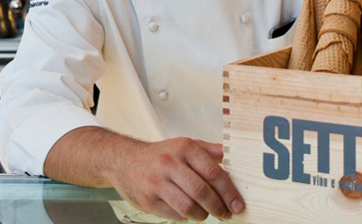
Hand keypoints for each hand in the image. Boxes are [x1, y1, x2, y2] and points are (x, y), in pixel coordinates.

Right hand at [111, 137, 244, 220]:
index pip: (213, 172)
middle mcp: (170, 163)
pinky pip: (174, 215)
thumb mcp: (186, 145)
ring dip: (202, 215)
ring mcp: (156, 183)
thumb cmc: (162, 155)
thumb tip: (236, 156)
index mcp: (184, 148)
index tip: (238, 204)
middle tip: (226, 213)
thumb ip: (211, 150)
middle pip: (201, 191)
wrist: (124, 161)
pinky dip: (186, 217)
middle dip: (218, 207)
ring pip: (188, 207)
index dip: (228, 192)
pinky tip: (188, 211)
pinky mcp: (148, 200)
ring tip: (206, 213)